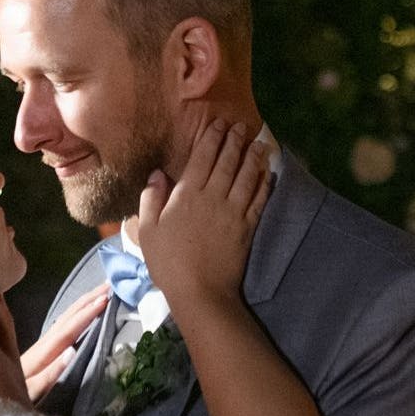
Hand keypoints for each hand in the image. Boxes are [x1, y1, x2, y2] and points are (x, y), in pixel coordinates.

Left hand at [20, 283, 108, 400]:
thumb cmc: (16, 398)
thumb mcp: (32, 391)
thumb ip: (50, 374)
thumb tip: (71, 351)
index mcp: (44, 352)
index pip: (69, 329)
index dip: (87, 314)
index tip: (104, 299)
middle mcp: (44, 342)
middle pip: (68, 316)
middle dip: (88, 299)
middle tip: (109, 284)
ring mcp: (43, 343)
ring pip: (66, 316)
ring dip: (84, 302)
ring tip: (101, 290)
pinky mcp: (43, 347)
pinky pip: (64, 323)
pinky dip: (76, 312)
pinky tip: (82, 309)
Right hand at [138, 119, 269, 306]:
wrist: (201, 291)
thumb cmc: (168, 262)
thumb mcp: (148, 230)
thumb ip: (151, 199)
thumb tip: (157, 174)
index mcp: (186, 195)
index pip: (202, 157)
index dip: (211, 137)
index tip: (218, 124)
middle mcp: (213, 197)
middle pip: (227, 161)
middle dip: (234, 140)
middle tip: (240, 126)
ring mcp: (234, 211)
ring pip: (247, 175)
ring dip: (254, 157)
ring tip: (258, 143)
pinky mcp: (248, 226)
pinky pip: (259, 198)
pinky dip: (264, 183)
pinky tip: (267, 174)